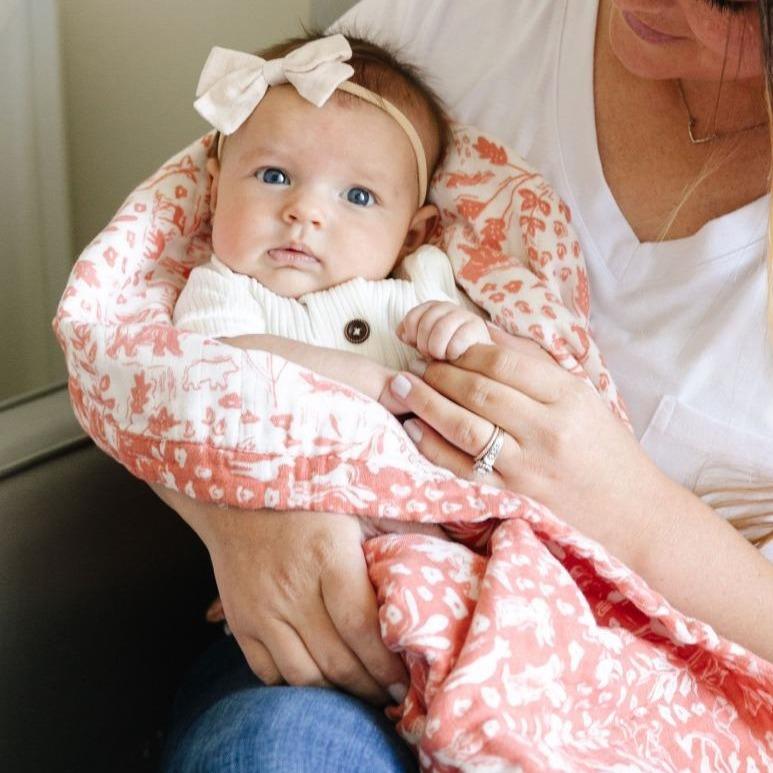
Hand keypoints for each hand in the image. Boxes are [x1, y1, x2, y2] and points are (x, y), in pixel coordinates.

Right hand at [150, 485, 408, 704]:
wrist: (237, 488)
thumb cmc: (310, 493)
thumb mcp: (363, 499)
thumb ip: (408, 528)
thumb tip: (455, 555)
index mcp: (327, 556)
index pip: (361, 628)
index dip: (388, 664)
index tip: (411, 681)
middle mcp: (291, 588)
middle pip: (336, 661)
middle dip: (371, 689)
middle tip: (397, 700)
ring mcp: (261, 609)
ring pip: (302, 676)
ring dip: (337, 696)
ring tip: (364, 697)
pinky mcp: (239, 621)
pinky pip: (268, 673)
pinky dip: (297, 687)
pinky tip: (323, 683)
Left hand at [383, 331, 676, 570]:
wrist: (633, 516)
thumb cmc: (606, 451)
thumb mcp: (584, 398)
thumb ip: (535, 367)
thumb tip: (483, 334)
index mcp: (569, 397)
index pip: (505, 362)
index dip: (466, 351)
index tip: (446, 347)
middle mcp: (548, 430)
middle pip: (480, 391)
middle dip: (440, 373)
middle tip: (419, 364)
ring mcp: (528, 467)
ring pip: (465, 427)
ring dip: (427, 403)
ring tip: (403, 386)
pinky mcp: (513, 498)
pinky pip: (462, 468)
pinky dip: (432, 446)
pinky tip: (414, 427)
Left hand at [397, 301, 490, 360]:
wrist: (475, 361)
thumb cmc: (444, 352)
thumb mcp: (423, 343)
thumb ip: (409, 336)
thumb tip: (402, 334)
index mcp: (431, 308)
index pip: (412, 317)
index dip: (411, 335)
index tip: (416, 347)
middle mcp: (448, 307)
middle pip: (426, 323)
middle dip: (424, 345)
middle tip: (430, 355)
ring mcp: (464, 315)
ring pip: (441, 329)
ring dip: (437, 349)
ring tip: (442, 357)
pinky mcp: (477, 327)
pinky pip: (457, 339)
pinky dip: (452, 352)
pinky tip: (454, 357)